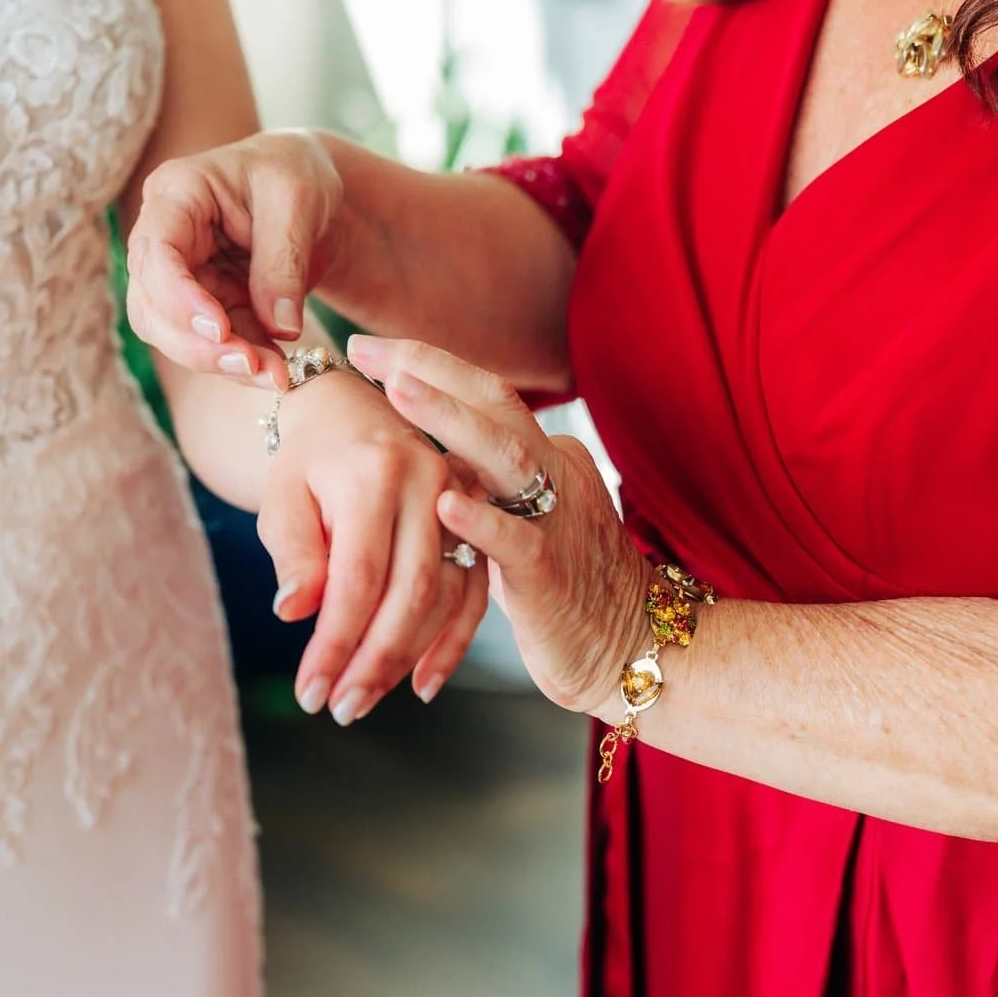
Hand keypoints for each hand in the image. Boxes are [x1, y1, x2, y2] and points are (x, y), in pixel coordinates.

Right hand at [126, 131, 347, 387]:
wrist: (309, 187)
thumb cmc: (297, 172)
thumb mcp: (298, 201)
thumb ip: (283, 262)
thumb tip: (279, 329)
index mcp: (176, 194)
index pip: (155, 253)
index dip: (179, 298)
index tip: (219, 330)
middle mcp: (165, 238)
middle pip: (153, 306)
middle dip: (199, 345)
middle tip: (253, 366)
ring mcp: (181, 276)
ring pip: (177, 335)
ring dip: (222, 362)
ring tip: (275, 374)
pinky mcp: (206, 305)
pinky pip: (213, 345)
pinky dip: (243, 362)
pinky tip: (276, 370)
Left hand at [259, 368, 490, 722]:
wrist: (351, 412)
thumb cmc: (309, 461)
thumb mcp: (285, 497)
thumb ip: (293, 553)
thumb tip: (295, 611)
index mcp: (375, 471)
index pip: (357, 576)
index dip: (335, 642)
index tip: (310, 690)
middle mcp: (430, 483)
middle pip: (409, 593)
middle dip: (373, 662)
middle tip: (340, 708)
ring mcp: (463, 502)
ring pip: (444, 599)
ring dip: (404, 660)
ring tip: (363, 700)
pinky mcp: (479, 523)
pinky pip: (473, 594)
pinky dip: (450, 645)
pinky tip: (421, 685)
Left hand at [347, 335, 654, 720]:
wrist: (631, 648)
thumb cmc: (563, 591)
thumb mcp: (523, 522)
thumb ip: (487, 488)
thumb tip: (427, 462)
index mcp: (544, 458)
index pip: (485, 397)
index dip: (428, 366)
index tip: (367, 348)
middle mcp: (553, 474)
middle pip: (494, 403)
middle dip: (429, 369)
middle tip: (365, 349)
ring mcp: (556, 518)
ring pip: (505, 455)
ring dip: (450, 419)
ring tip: (399, 390)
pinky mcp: (551, 574)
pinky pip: (517, 540)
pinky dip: (481, 520)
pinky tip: (444, 502)